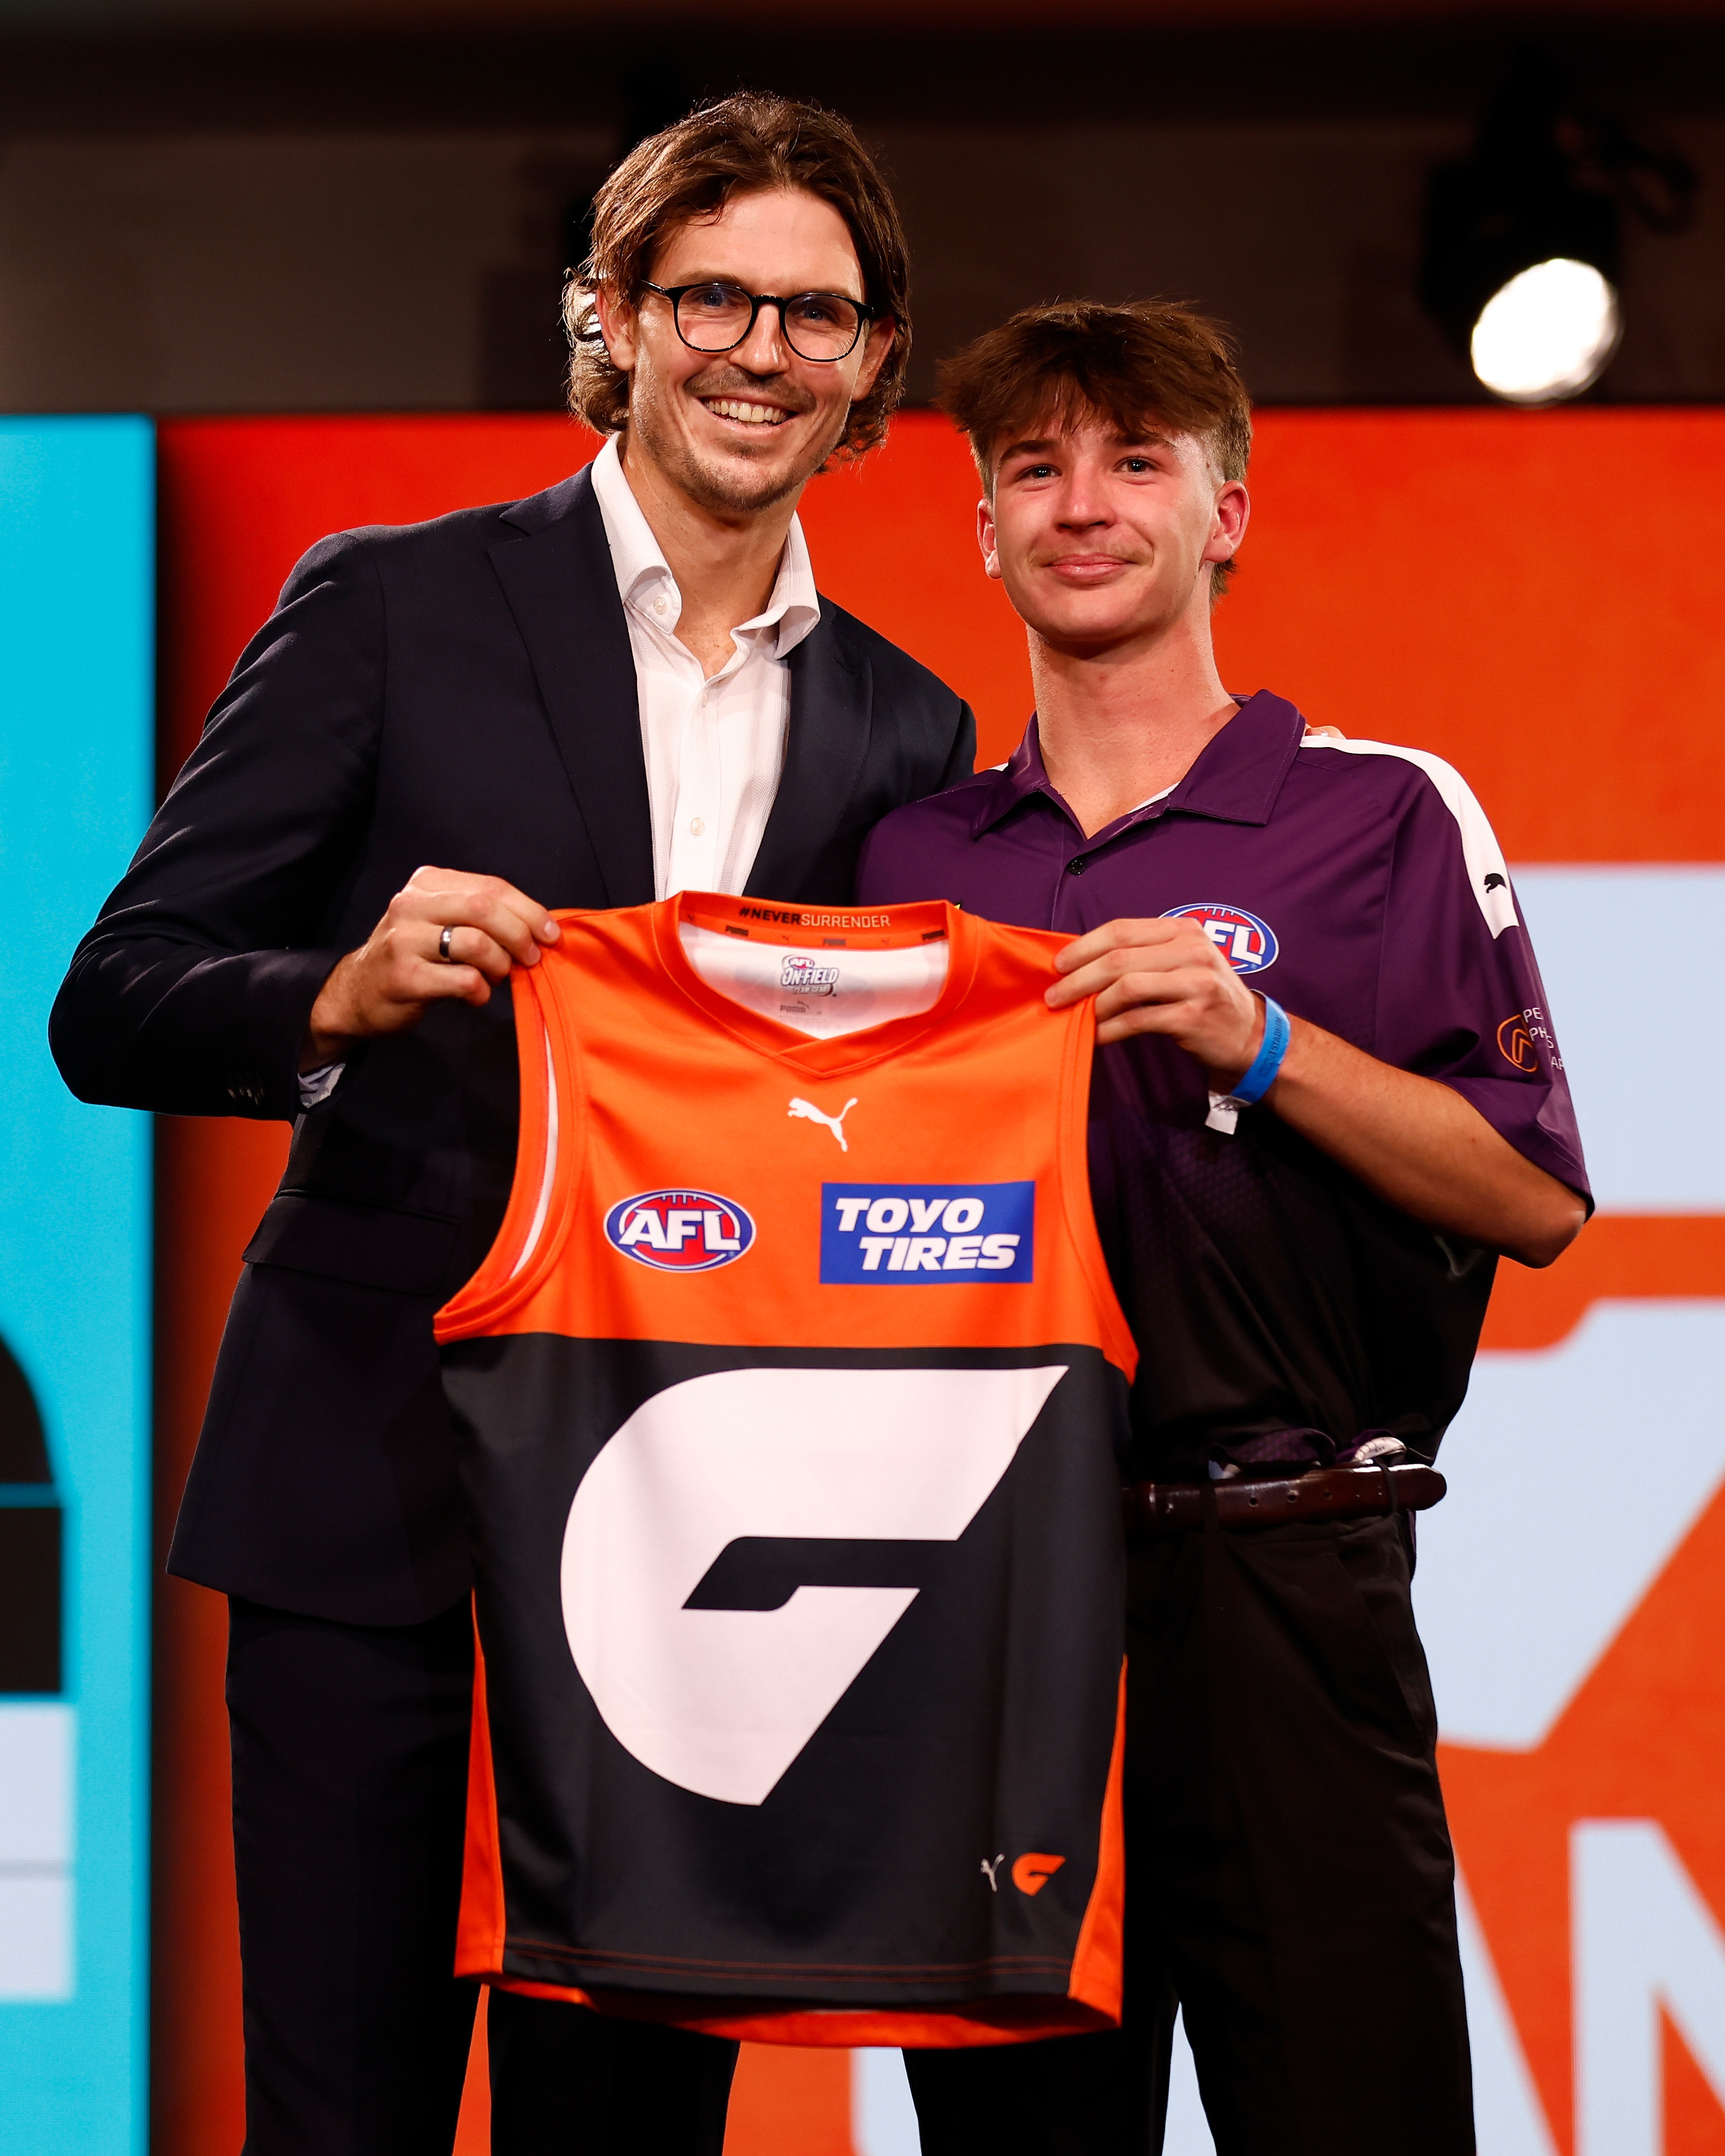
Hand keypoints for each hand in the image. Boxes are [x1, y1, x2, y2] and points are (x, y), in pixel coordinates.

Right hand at [301, 866, 559, 1068]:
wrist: (358, 992)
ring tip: (496, 976)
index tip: (550, 933)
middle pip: (486, 909)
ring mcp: (404, 940)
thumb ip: (481, 916)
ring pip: (477, 944)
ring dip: (500, 966)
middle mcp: (412, 904)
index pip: (491, 887)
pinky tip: (474, 995)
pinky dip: (481, 991)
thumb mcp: (440, 921)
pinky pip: (464, 980)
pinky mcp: (405, 976)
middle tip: (531, 958)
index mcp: (427, 883)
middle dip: (520, 935)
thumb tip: (538, 927)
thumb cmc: (413, 956)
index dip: (529, 910)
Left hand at [1047, 915, 1264, 1078]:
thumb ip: (1140, 957)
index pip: (1122, 930)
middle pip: (1119, 958)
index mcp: (1183, 931)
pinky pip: (1138, 1020)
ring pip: (1126, 987)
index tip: (1057, 964)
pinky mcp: (1193, 1016)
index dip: (1084, 946)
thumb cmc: (1203, 998)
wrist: (1249, 1035)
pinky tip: (1094, 1036)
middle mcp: (1193, 950)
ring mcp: (1196, 982)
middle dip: (1078, 977)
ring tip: (1072, 1015)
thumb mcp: (1180, 963)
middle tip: (1053, 995)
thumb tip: (1079, 964)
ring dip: (1091, 1003)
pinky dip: (1109, 1029)